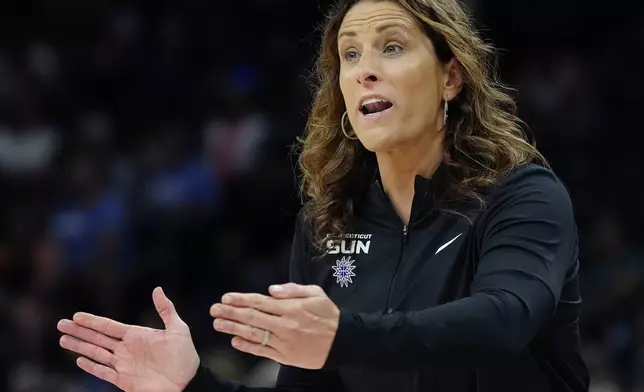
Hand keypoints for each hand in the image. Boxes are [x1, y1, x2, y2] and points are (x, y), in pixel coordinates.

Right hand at [57, 287, 199, 391]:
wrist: (187, 382)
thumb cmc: (185, 356)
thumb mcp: (178, 329)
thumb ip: (166, 310)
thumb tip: (157, 289)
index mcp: (137, 335)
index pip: (109, 326)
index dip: (92, 321)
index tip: (76, 316)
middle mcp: (127, 349)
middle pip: (97, 338)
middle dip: (79, 331)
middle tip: (60, 324)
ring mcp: (124, 364)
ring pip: (96, 353)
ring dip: (79, 347)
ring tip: (62, 340)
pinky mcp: (125, 380)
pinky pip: (104, 373)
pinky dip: (92, 366)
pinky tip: (79, 360)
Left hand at [210, 283, 338, 369]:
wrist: (342, 341)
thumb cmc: (328, 315)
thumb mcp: (315, 294)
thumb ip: (292, 290)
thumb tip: (271, 290)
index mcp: (291, 308)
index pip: (260, 302)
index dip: (241, 300)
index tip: (226, 298)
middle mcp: (285, 325)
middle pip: (252, 317)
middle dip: (231, 313)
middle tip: (214, 310)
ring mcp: (284, 342)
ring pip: (254, 334)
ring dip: (234, 329)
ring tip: (218, 324)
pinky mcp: (285, 357)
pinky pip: (263, 351)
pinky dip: (248, 347)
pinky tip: (235, 342)